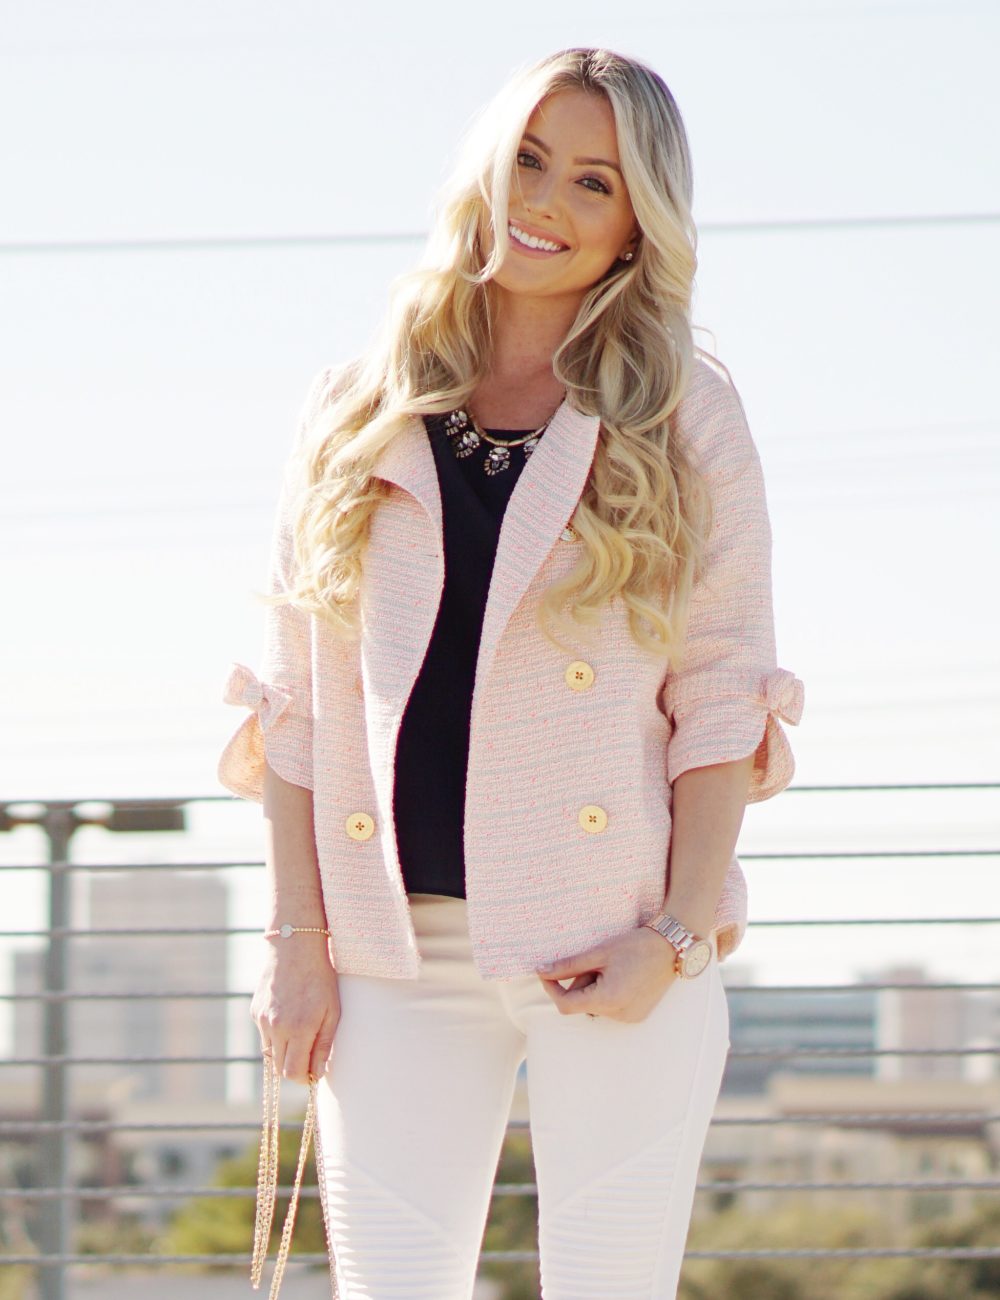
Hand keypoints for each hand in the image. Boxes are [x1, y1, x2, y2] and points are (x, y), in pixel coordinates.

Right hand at [251, 934, 340, 1083]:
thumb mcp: (332, 1011)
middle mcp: (276, 1028)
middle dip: (293, 1069)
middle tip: (308, 1059)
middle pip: (279, 1069)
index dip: (303, 1078)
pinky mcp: (254, 1012)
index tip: (312, 1074)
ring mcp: (262, 1020)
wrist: (294, 947)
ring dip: (284, 1052)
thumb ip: (324, 1045)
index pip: (293, 1073)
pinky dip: (275, 1034)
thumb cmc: (320, 978)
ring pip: (270, 1053)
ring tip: (299, 1032)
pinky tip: (288, 1015)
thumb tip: (317, 1074)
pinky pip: (264, 1035)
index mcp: (298, 1029)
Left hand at [535, 925, 678, 1021]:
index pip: (566, 1005)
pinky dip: (609, 994)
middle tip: (595, 962)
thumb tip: (542, 971)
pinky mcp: (638, 1016)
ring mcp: (630, 1018)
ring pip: (596, 1006)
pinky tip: (622, 975)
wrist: (672, 948)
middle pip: (582, 1004)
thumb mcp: (599, 952)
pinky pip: (612, 1008)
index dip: (552, 989)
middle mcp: (619, 1015)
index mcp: (607, 1000)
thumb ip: (568, 965)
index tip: (548, 972)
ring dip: (595, 988)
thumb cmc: (636, 946)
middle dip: (581, 983)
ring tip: (612, 967)